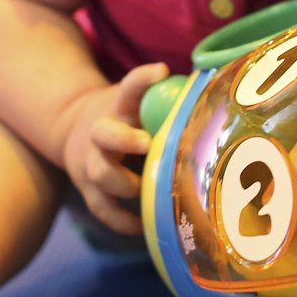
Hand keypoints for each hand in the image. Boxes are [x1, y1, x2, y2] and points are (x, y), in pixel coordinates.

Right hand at [58, 62, 168, 233]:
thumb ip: (170, 102)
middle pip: (103, 133)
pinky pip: (104, 210)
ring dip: (126, 184)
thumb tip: (224, 98)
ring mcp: (91, 163)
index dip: (142, 78)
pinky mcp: (89, 191)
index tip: (162, 71)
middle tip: (148, 143)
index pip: (129, 87)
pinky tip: (147, 225)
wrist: (72, 128)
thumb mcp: (139, 101)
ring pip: (100, 174)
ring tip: (150, 189)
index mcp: (119, 106)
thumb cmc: (124, 116)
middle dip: (124, 139)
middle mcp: (100, 133)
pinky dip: (125, 221)